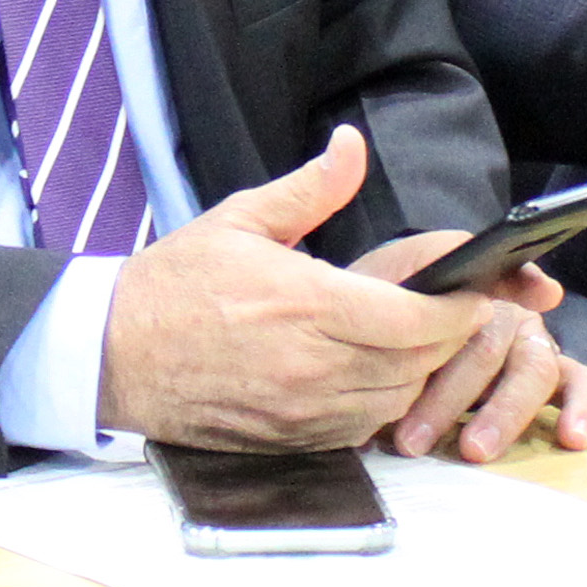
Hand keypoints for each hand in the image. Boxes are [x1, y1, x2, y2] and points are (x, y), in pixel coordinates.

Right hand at [100, 125, 497, 451]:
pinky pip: (362, 429)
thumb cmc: (172, 284)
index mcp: (305, 304)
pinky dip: (381, 404)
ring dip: (418, 372)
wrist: (111, 353)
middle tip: (454, 310)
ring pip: (397, 400)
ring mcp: (300, 410)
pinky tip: (372, 374)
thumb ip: (310, 188)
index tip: (475, 291)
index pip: (416, 318)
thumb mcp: (239, 219)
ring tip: (413, 339)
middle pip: (419, 362)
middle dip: (449, 337)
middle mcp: (310, 365)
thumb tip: (352, 146)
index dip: (459, 308)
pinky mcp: (288, 439)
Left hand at [342, 246, 586, 460]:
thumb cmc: (382, 321)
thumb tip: (503, 270)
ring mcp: (530, 343)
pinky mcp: (548, 379)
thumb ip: (429, 260)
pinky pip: (576, 385)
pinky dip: (581, 408)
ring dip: (502, 413)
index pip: (498, 272)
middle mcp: (506, 309)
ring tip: (472, 450)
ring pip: (532, 370)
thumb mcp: (387, 282)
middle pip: (491, 343)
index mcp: (467, 283)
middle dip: (452, 393)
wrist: (362, 359)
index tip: (537, 295)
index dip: (520, 281)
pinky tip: (573, 437)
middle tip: (413, 437)